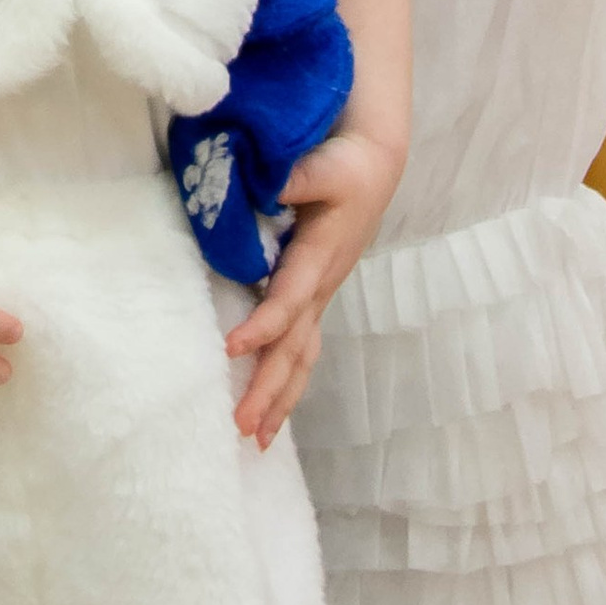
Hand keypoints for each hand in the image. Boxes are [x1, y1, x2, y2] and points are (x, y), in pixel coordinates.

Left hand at [224, 125, 403, 446]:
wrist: (374, 166)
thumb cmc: (345, 165)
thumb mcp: (324, 165)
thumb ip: (295, 177)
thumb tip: (264, 187)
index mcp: (318, 258)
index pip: (289, 300)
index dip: (263, 325)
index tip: (232, 347)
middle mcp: (321, 286)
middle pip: (295, 348)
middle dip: (269, 389)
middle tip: (242, 427)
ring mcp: (320, 295)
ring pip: (301, 357)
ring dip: (280, 398)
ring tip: (258, 439)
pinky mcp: (315, 295)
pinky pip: (301, 347)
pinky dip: (287, 380)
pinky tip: (271, 405)